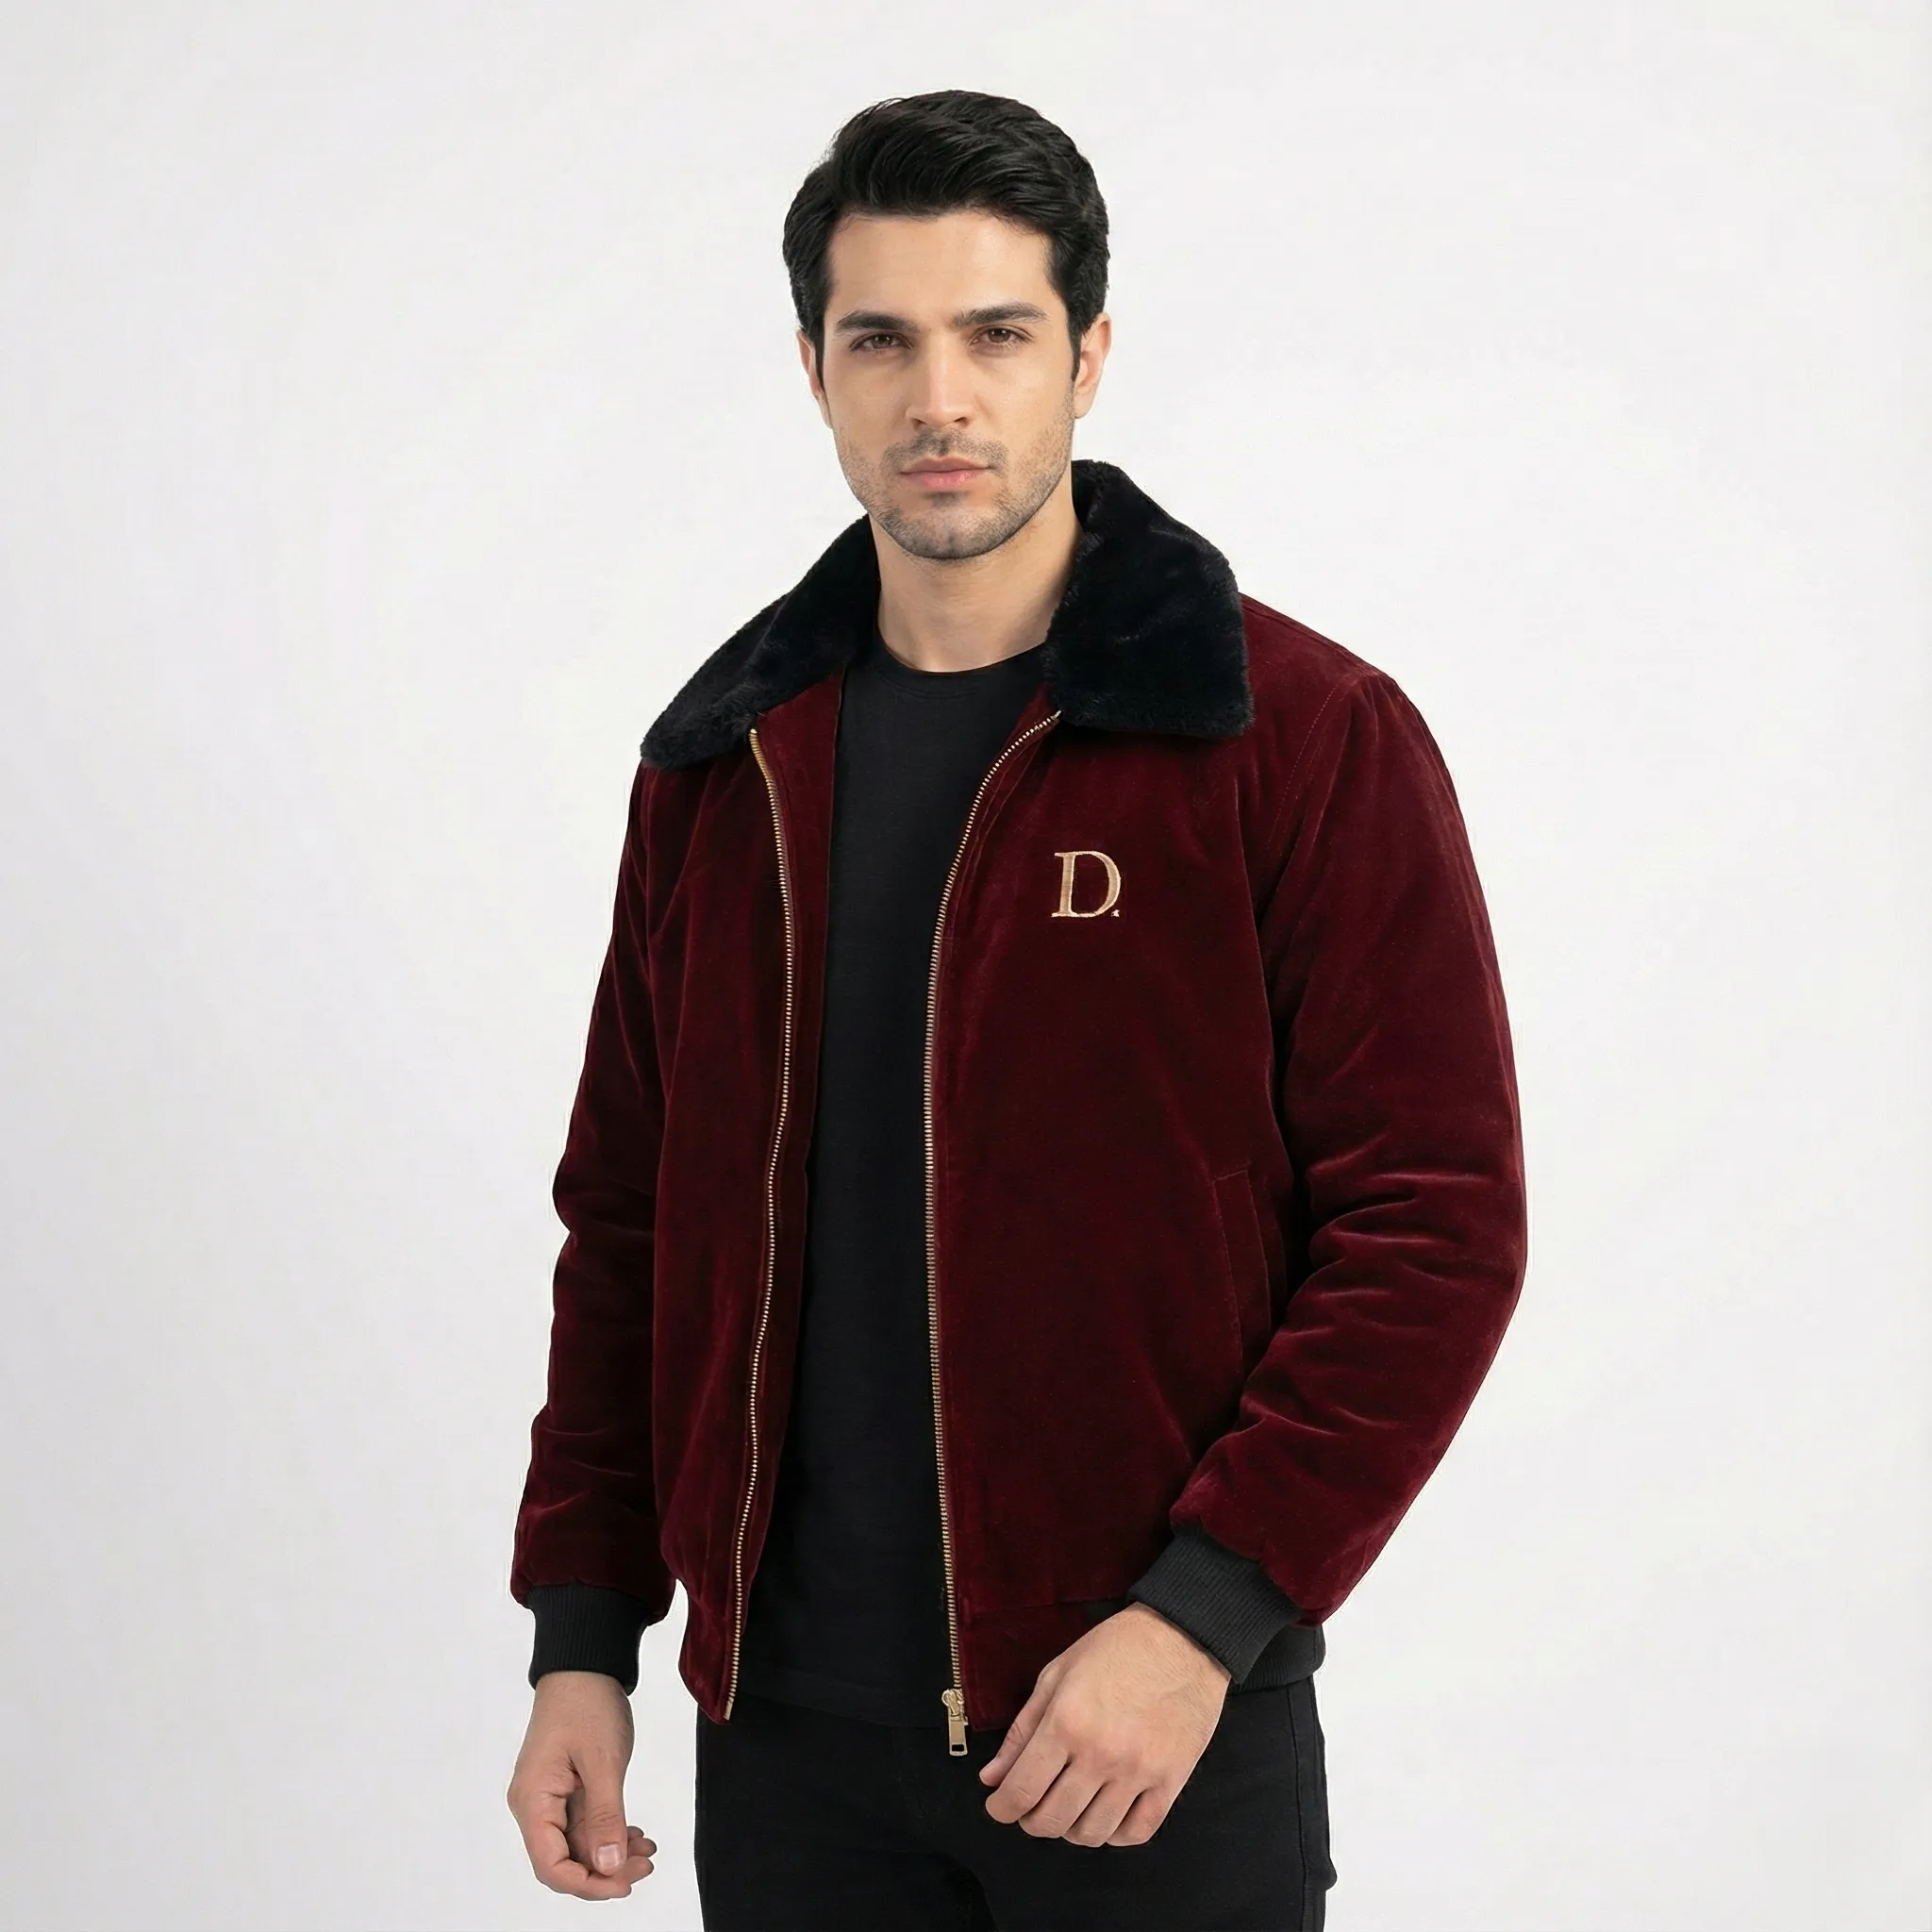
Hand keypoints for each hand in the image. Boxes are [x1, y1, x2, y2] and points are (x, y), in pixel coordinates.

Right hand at [506, 1670, 658, 1897]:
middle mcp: (535, 1806)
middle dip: (605, 1870)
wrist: (585, 1666)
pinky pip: (585, 1825)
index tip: (624, 1884)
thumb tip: (608, 1867)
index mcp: (532, 1801)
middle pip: (564, 1860)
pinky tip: (637, 1834)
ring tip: (648, 1850)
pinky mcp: (566, 1789)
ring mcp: (550, 1798)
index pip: (550, 1865)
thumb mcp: (603, 1762)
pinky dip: (611, 1832)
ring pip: (578, 1844)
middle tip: (646, 1865)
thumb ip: (604, 1817)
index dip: (586, 1884)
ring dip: (612, 1853)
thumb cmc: (587, 1705)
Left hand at [977, 1602, 1230, 1846]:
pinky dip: (1113, 1834)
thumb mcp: (1057, 1675)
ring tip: (1068, 1807)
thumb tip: (992, 1777)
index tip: (999, 1806)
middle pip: (1052, 1820)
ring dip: (1071, 1829)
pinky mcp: (1170, 1781)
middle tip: (1031, 1807)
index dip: (1002, 1808)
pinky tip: (1105, 1815)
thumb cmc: (1116, 1648)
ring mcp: (1138, 1772)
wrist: (1182, 1638)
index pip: (1021, 1791)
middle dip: (1031, 1821)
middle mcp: (1100, 1754)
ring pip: (1092, 1833)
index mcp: (1066, 1722)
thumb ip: (1022, 1730)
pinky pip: (1136, 1833)